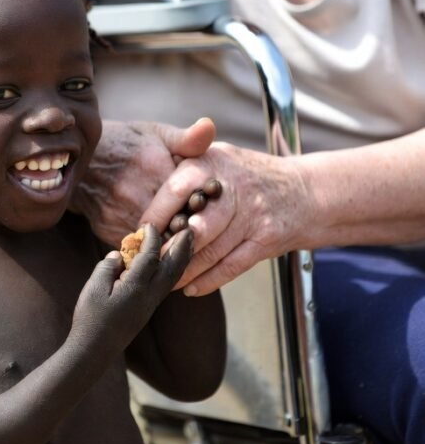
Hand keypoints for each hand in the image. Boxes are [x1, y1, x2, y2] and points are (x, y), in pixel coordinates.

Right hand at [71, 117, 215, 245]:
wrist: (80, 158)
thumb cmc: (127, 144)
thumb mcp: (158, 134)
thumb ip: (187, 138)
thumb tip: (210, 126)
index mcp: (154, 167)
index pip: (191, 197)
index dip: (203, 205)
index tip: (208, 208)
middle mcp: (135, 192)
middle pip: (175, 224)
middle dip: (188, 227)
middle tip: (199, 228)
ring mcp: (119, 212)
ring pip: (157, 239)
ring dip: (169, 240)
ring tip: (179, 235)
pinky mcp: (107, 228)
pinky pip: (137, 245)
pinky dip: (148, 245)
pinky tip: (157, 237)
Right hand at [71, 225, 192, 355]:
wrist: (94, 350)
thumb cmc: (90, 318)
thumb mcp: (93, 287)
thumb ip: (107, 266)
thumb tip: (118, 254)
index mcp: (135, 288)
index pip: (150, 257)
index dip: (152, 238)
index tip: (151, 224)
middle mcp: (148, 296)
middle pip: (172, 267)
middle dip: (181, 247)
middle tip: (188, 229)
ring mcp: (150, 305)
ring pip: (172, 278)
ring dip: (181, 259)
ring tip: (187, 244)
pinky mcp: (147, 311)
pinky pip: (166, 286)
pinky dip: (172, 271)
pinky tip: (170, 265)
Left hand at [140, 142, 311, 295]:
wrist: (304, 190)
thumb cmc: (247, 175)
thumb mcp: (217, 155)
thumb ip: (184, 161)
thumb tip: (141, 180)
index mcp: (214, 162)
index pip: (178, 189)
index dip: (156, 214)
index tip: (139, 233)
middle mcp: (235, 187)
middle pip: (196, 225)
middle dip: (168, 249)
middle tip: (147, 264)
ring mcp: (253, 215)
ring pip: (212, 251)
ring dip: (185, 270)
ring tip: (164, 281)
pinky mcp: (267, 239)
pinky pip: (232, 265)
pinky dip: (209, 280)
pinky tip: (190, 287)